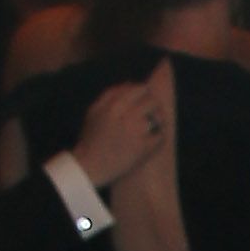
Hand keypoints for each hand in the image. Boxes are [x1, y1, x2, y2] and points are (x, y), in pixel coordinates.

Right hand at [74, 61, 170, 189]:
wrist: (89, 166)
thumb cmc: (91, 138)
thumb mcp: (94, 111)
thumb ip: (110, 95)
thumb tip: (129, 84)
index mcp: (113, 104)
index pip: (138, 88)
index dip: (144, 94)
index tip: (142, 101)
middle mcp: (125, 115)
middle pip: (151, 101)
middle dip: (153, 106)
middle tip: (151, 114)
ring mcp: (136, 132)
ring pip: (158, 118)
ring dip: (158, 121)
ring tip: (153, 127)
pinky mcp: (143, 148)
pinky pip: (160, 136)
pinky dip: (158, 138)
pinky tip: (153, 140)